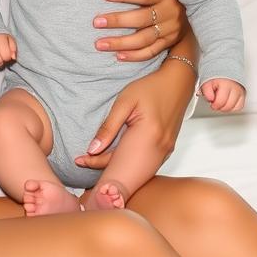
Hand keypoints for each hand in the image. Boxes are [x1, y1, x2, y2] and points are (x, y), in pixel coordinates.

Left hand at [74, 56, 194, 170]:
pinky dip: (128, 168)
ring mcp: (166, 151)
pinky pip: (145, 167)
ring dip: (116, 172)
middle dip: (104, 173)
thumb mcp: (124, 101)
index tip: (79, 161)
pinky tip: (112, 163)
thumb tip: (92, 148)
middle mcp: (160, 149)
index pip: (119, 163)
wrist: (178, 83)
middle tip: (81, 162)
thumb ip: (108, 126)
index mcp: (148, 136)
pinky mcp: (166, 150)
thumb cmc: (150, 88)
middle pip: (128, 173)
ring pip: (137, 173)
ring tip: (90, 161)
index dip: (97, 166)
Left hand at [93, 0, 186, 62]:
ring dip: (120, 42)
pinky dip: (134, 55)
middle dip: (117, 21)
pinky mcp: (170, 42)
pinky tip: (117, 56)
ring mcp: (171, 30)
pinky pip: (151, 52)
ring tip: (100, 43)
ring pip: (144, 39)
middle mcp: (170, 12)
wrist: (190, 8)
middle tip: (96, 22)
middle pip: (141, 18)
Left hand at [200, 78, 245, 112]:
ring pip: (234, 107)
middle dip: (219, 106)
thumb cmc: (215, 74)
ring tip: (220, 101)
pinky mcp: (243, 93)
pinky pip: (240, 106)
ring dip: (226, 107)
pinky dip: (233, 107)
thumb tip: (210, 99)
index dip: (213, 104)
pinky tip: (227, 102)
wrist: (224, 66)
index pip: (220, 101)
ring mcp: (240, 91)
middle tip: (214, 102)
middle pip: (227, 106)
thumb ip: (206, 91)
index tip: (210, 101)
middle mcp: (234, 88)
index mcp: (225, 84)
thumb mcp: (206, 80)